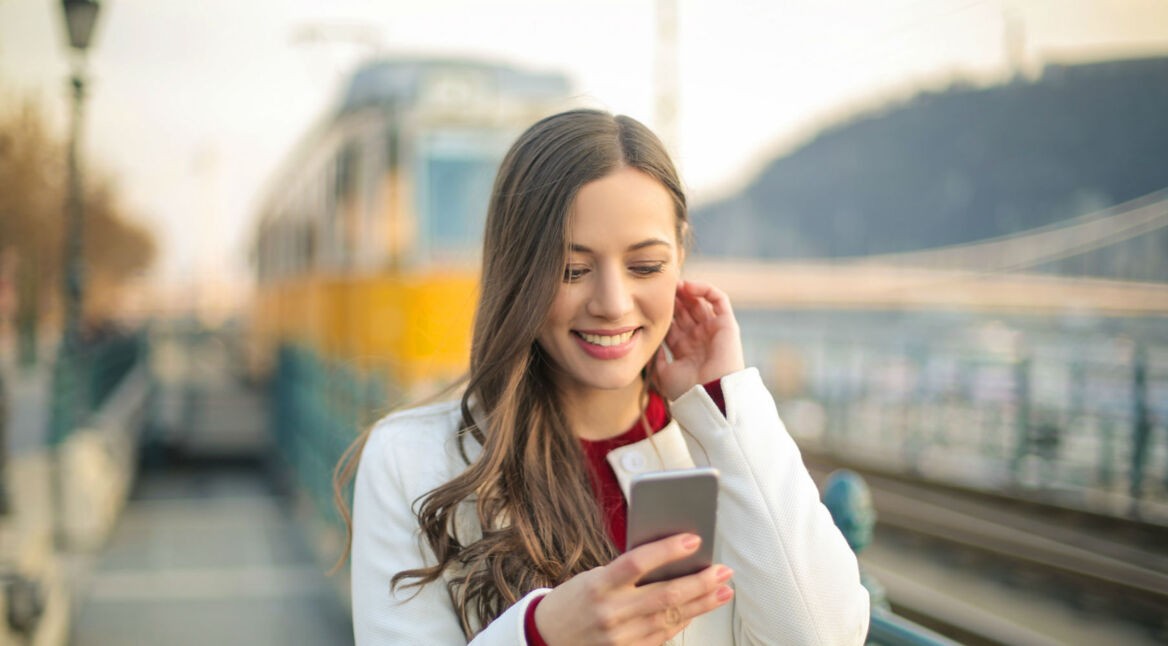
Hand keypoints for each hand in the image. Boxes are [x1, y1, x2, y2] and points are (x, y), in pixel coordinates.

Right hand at [534, 534, 733, 645]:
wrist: (547, 638)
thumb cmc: (576, 600)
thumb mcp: (594, 578)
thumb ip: (627, 572)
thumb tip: (672, 561)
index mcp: (598, 584)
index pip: (637, 562)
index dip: (667, 550)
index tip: (694, 539)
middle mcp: (610, 612)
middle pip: (664, 595)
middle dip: (699, 582)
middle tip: (723, 570)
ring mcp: (619, 637)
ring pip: (671, 618)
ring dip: (701, 604)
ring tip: (723, 590)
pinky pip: (663, 635)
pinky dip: (684, 621)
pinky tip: (699, 609)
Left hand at [654, 280, 744, 400]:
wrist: (710, 394)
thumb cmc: (687, 389)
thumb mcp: (664, 374)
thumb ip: (657, 359)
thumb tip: (651, 345)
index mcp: (684, 349)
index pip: (673, 323)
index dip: (662, 311)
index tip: (648, 300)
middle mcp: (699, 338)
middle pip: (685, 310)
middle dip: (673, 298)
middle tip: (660, 286)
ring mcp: (713, 330)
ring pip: (700, 302)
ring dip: (687, 291)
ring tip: (673, 283)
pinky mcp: (727, 323)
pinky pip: (718, 299)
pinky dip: (705, 289)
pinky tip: (689, 287)